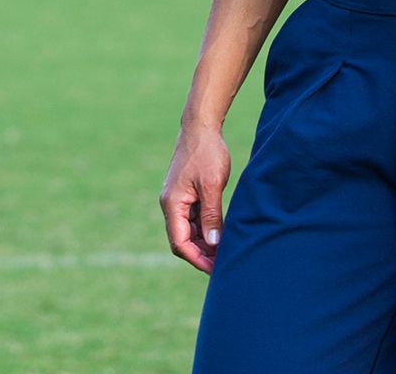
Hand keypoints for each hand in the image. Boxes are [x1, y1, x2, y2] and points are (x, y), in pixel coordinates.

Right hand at [161, 124, 230, 272]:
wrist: (201, 127)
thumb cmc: (206, 153)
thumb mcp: (212, 185)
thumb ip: (212, 215)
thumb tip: (213, 243)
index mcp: (172, 203)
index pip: (179, 242)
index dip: (196, 258)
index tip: (214, 268)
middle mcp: (171, 204)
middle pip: (182, 240)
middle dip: (201, 254)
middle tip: (223, 264)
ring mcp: (178, 200)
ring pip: (188, 231)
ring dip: (204, 243)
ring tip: (224, 252)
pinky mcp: (186, 195)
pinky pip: (193, 220)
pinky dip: (205, 230)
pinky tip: (221, 235)